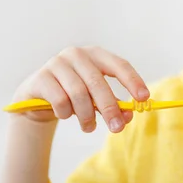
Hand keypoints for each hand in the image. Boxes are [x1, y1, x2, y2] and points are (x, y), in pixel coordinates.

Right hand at [12, 46, 149, 132]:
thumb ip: (113, 105)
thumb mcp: (96, 98)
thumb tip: (128, 117)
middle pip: (98, 82)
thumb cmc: (75, 94)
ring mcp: (56, 63)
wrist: (38, 96)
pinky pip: (60, 101)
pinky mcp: (41, 77)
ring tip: (89, 128)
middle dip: (110, 108)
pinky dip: (66, 113)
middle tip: (117, 128)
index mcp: (96, 54)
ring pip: (78, 93)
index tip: (144, 98)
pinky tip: (66, 115)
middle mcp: (76, 54)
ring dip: (86, 116)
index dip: (133, 81)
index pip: (119, 64)